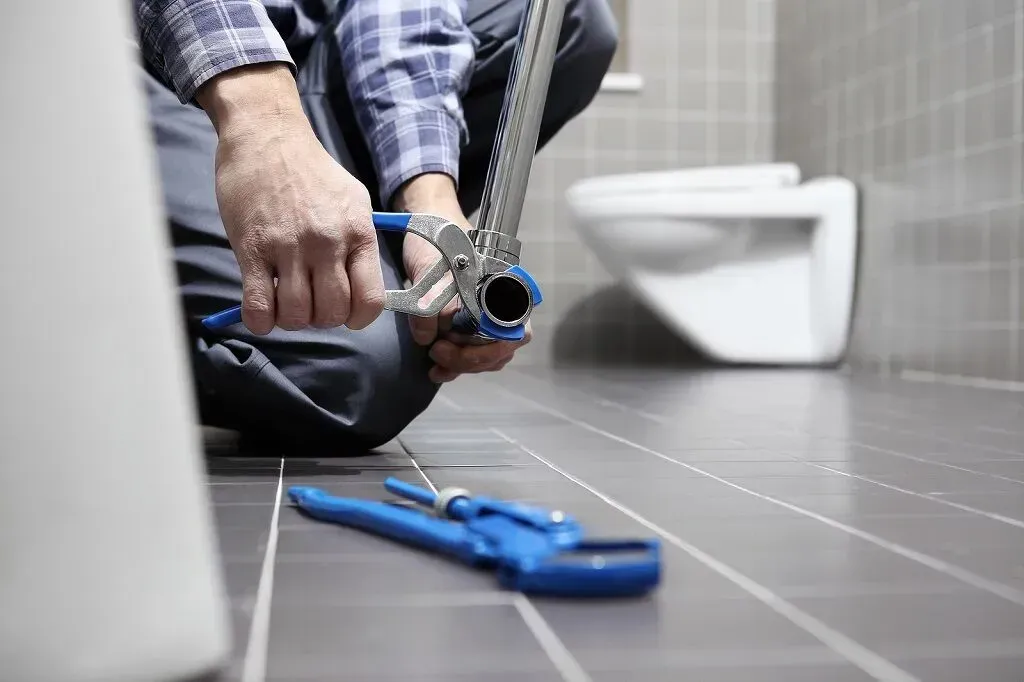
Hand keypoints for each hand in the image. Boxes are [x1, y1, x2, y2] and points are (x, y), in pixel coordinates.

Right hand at [196, 64, 384, 334]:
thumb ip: (360, 243)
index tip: (345, 313)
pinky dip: (261, 320)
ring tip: (284, 302)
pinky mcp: (251, 248)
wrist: (267, 135)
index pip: (370, 301)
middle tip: (310, 304)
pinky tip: (261, 310)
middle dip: (322, 319)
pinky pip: (258, 306)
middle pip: (332, 313)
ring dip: (291, 319)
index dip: (358, 319)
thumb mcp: (354, 200)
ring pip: (297, 315)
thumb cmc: (312, 170)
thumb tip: (362, 287)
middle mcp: (327, 242)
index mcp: (358, 233)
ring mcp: (288, 246)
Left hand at [394, 175, 530, 383]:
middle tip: (437, 353)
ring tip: (436, 364)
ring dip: (463, 365)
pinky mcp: (472, 323)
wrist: (431, 221)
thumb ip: (430, 297)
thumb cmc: (439, 236)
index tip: (454, 343)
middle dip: (470, 359)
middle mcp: (503, 303)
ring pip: (489, 355)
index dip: (486, 346)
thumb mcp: (430, 262)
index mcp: (505, 286)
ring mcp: (489, 315)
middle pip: (501, 348)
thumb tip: (428, 336)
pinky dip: (458, 364)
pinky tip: (438, 366)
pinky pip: (474, 352)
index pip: (513, 330)